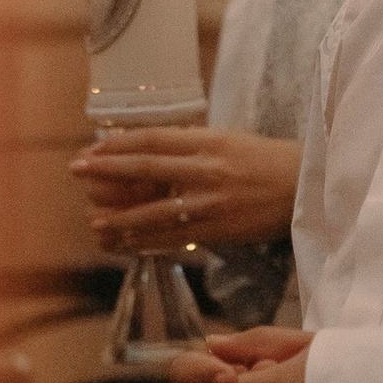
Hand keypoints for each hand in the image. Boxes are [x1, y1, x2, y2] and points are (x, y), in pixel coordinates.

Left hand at [70, 125, 301, 253]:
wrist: (306, 187)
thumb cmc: (268, 162)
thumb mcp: (230, 142)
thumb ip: (193, 148)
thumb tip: (152, 155)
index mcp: (209, 140)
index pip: (153, 139)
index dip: (118, 145)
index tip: (93, 149)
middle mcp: (207, 168)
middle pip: (145, 168)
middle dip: (106, 172)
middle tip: (76, 171)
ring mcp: (212, 201)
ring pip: (154, 211)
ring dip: (120, 219)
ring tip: (95, 224)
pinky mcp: (219, 229)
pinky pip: (174, 238)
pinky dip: (147, 241)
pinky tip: (128, 244)